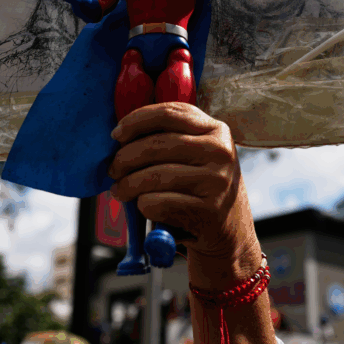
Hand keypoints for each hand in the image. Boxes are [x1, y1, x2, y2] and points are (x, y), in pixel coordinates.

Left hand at [108, 103, 254, 258]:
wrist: (230, 229)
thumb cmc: (201, 186)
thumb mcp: (198, 154)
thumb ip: (170, 137)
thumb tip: (121, 136)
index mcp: (216, 130)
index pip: (170, 114)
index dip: (137, 121)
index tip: (117, 134)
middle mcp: (220, 152)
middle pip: (157, 145)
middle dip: (125, 158)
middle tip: (113, 170)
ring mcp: (217, 181)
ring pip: (154, 175)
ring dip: (127, 185)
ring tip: (120, 190)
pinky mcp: (209, 211)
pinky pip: (158, 203)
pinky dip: (143, 206)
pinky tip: (144, 207)